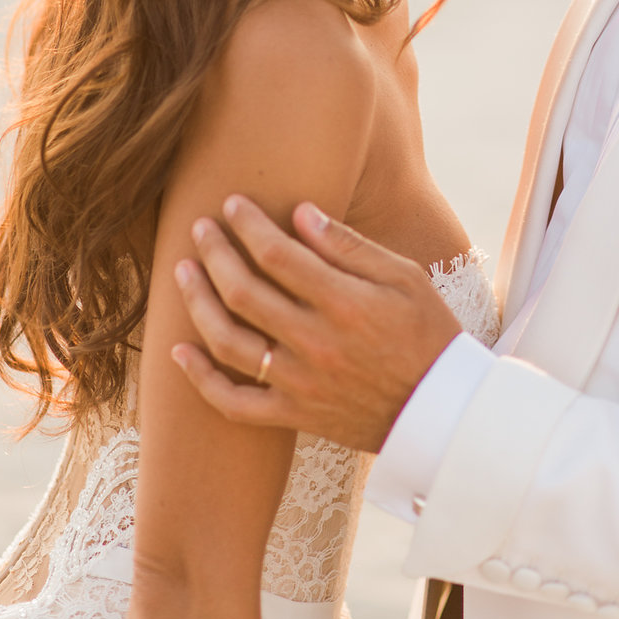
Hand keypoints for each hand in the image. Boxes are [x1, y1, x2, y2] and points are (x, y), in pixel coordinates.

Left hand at [172, 197, 461, 450]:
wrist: (438, 410)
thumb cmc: (427, 331)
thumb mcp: (404, 277)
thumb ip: (349, 246)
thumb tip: (300, 212)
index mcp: (344, 303)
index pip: (277, 254)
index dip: (247, 224)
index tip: (231, 203)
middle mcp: (315, 343)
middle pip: (243, 292)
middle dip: (214, 253)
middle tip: (198, 227)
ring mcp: (300, 383)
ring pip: (228, 342)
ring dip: (198, 303)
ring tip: (183, 271)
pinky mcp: (293, 415)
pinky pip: (234, 403)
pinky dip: (201, 379)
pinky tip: (179, 350)